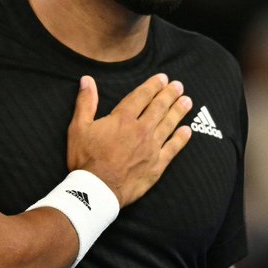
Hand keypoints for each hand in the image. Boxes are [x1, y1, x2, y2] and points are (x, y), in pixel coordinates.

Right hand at [67, 73, 191, 205]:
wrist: (97, 190)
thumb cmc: (86, 159)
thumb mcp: (78, 128)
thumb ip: (86, 103)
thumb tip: (87, 80)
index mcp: (123, 119)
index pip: (142, 96)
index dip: (153, 85)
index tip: (163, 78)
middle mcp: (141, 130)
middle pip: (159, 107)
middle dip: (170, 94)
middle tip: (179, 85)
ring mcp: (151, 148)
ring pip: (169, 124)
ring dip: (179, 111)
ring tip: (187, 101)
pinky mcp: (157, 165)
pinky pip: (173, 148)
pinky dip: (181, 139)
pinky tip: (188, 131)